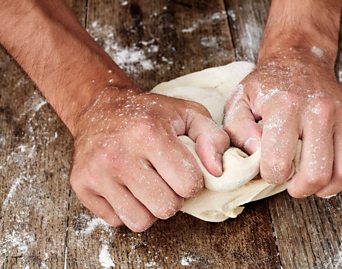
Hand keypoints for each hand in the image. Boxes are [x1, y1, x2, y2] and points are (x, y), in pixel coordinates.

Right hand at [69, 87, 228, 231]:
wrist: (100, 108)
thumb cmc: (150, 114)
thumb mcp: (189, 114)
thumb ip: (214, 138)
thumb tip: (218, 171)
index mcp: (149, 133)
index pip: (188, 185)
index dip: (193, 181)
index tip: (184, 170)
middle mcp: (118, 154)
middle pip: (166, 208)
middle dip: (173, 198)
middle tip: (166, 179)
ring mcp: (96, 172)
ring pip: (140, 222)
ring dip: (150, 208)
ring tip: (148, 185)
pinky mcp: (81, 186)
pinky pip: (117, 221)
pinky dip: (127, 209)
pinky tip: (127, 187)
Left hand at [224, 48, 341, 197]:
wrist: (301, 59)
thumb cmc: (269, 84)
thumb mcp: (240, 100)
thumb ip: (238, 131)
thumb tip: (255, 155)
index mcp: (286, 106)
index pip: (279, 164)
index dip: (270, 175)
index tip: (269, 168)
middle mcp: (320, 111)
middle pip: (316, 174)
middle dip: (299, 189)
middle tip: (291, 184)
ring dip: (325, 188)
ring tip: (310, 181)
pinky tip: (329, 173)